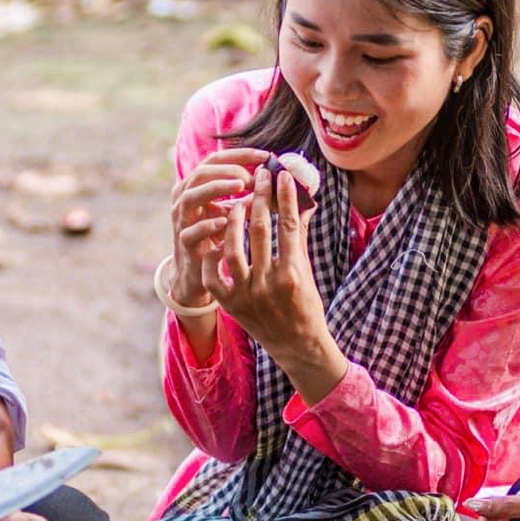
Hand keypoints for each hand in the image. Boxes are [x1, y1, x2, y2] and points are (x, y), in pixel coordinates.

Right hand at [167, 148, 270, 310]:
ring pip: (190, 196)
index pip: (216, 160)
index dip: (240, 155)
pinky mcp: (184, 243)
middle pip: (201, 172)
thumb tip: (282, 183)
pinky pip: (190, 231)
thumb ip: (251, 197)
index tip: (266, 156)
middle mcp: (185, 199)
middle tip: (253, 175)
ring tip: (241, 187)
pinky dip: (207, 224)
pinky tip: (225, 220)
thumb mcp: (235, 213)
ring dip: (216, 188)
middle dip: (228, 170)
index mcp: (198, 187)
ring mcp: (182, 221)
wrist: (199, 273)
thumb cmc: (220, 239)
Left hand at [205, 165, 343, 398]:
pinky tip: (218, 239)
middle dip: (259, 199)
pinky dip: (212, 256)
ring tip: (235, 203)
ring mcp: (247, 295)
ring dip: (232, 222)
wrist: (297, 345)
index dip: (283, 197)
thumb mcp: (307, 270)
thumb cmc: (306, 303)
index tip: (280, 175)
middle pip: (260, 231)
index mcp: (293, 273)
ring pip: (232, 249)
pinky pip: (213, 275)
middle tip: (258, 176)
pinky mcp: (231, 305)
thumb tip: (303, 199)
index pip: (287, 225)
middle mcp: (269, 284)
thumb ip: (299, 235)